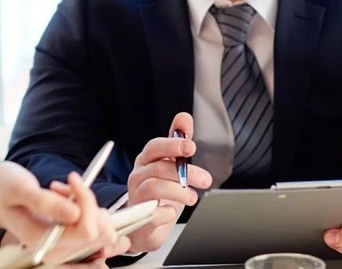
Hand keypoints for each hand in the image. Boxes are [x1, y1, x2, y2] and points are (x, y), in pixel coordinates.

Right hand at [0, 162, 116, 261]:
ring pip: (104, 231)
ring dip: (90, 206)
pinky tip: (70, 198)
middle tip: (66, 186)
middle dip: (89, 203)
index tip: (72, 179)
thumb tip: (74, 212)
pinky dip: (90, 209)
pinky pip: (98, 229)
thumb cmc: (4, 191)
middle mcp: (57, 251)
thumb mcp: (19, 189)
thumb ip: (43, 201)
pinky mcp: (72, 240)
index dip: (87, 202)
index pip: (87, 231)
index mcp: (44, 242)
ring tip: (66, 192)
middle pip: (101, 233)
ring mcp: (65, 248)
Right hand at [124, 112, 212, 251]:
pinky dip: (165, 212)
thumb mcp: (170, 165)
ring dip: (178, 191)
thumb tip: (184, 117)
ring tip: (193, 197)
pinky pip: (152, 213)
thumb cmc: (160, 191)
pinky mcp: (140, 218)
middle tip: (205, 179)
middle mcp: (138, 176)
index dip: (172, 145)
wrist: (145, 225)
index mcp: (146, 161)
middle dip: (186, 173)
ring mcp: (136, 196)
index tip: (191, 147)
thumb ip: (177, 141)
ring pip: (154, 187)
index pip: (155, 147)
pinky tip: (172, 212)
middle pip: (159, 168)